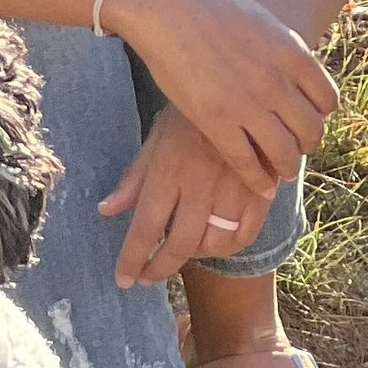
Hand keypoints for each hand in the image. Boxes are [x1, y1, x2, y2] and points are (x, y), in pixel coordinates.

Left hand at [98, 106, 272, 286]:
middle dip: (159, 268)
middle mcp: (201, 184)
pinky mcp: (262, 190)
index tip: (124, 280)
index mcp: (170, 169)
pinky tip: (213, 244)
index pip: (146, 226)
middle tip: (146, 278)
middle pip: (179, 244)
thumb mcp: (156, 138)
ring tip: (179, 255)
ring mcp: (234, 189)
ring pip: (213, 244)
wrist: (241, 88)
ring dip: (193, 256)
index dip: (133, 258)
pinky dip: (227, 247)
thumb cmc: (190, 115)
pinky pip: (245, 235)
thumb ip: (134, 178)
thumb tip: (106, 210)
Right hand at [102, 0, 336, 188]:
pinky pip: (247, 163)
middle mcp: (276, 82)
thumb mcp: (265, 24)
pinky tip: (261, 185)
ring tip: (282, 171)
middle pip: (310, 131)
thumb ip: (286, 53)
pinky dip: (258, 180)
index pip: (327, 101)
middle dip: (306, 145)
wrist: (168, 8)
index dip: (320, 116)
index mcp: (293, 55)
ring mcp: (247, 104)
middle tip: (297, 149)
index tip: (308, 120)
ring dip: (288, 167)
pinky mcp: (216, 122)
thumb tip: (299, 75)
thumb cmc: (212, 9)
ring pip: (285, 153)